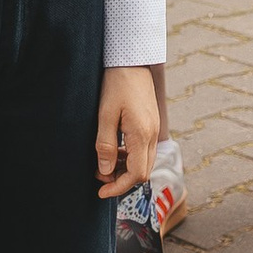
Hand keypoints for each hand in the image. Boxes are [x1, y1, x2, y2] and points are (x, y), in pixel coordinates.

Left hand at [96, 65, 158, 197]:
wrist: (132, 60)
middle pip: (143, 172)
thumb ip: (105, 145)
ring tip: (103, 164)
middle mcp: (152, 134)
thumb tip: (104, 172)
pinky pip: (144, 150)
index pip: (136, 174)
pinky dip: (130, 157)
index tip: (101, 191)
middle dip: (121, 180)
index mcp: (142, 134)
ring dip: (125, 169)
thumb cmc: (116, 84)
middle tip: (99, 177)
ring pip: (144, 162)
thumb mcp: (105, 114)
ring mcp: (154, 129)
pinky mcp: (151, 124)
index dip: (118, 187)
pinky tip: (114, 151)